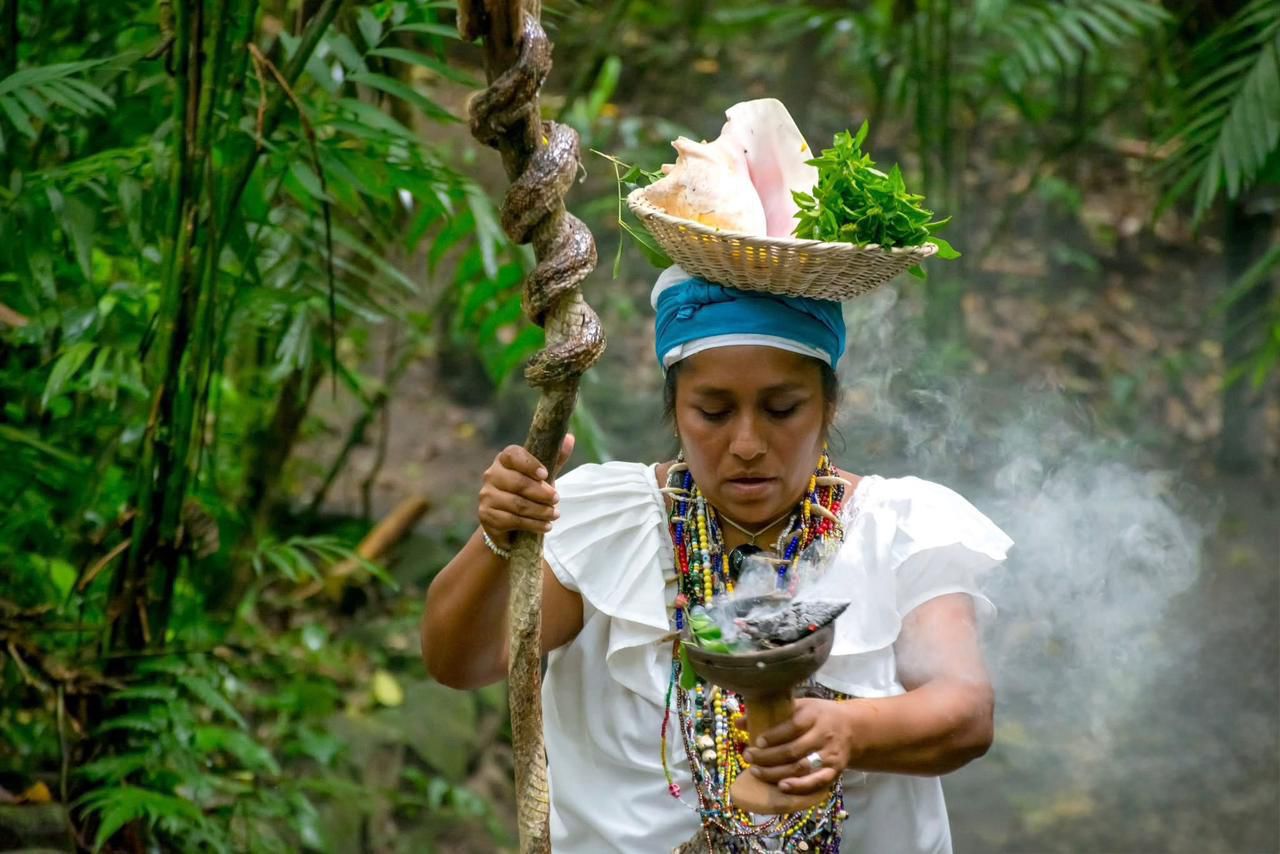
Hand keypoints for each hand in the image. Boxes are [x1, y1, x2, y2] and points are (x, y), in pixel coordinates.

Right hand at [477, 433, 574, 546]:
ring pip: (517, 504)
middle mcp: (491, 475)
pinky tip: (546, 526)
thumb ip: (554, 458)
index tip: (545, 474)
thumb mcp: (542, 476)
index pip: (513, 455)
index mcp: (504, 460)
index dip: (530, 464)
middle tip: (556, 499)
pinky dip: (533, 525)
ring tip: (554, 514)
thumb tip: (569, 438)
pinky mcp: (486, 515)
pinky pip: (512, 520)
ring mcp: (486, 496)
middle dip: (541, 493)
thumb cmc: (527, 492)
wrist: (507, 521)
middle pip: (518, 483)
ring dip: (540, 511)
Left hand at [740, 699, 859, 794]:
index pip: (792, 726)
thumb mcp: (800, 706)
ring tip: (756, 771)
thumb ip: (771, 713)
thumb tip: (738, 721)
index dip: (773, 736)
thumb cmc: (818, 715)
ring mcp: (829, 755)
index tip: (756, 741)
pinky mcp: (834, 771)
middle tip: (748, 756)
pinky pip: (816, 782)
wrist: (853, 728)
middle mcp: (823, 735)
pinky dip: (799, 786)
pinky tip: (781, 787)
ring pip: (801, 768)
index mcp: (814, 715)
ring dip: (776, 772)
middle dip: (767, 757)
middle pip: (793, 750)